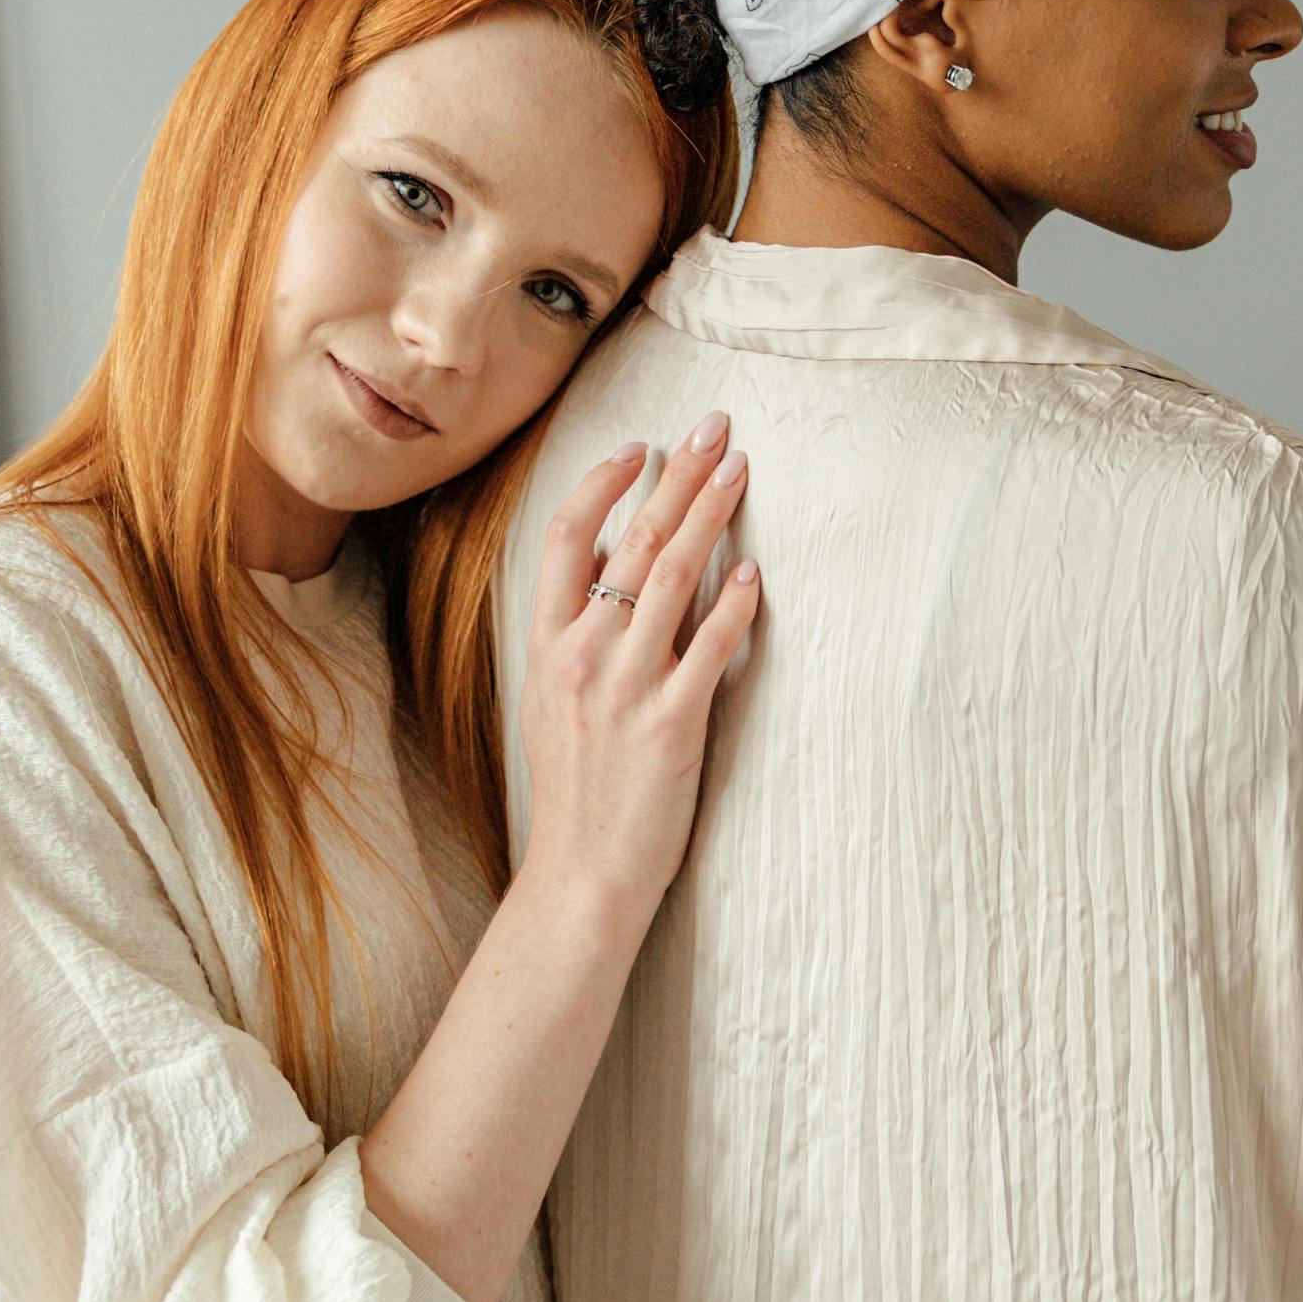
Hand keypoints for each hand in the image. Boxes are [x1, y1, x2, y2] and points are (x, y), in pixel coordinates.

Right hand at [518, 415, 763, 914]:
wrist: (582, 874)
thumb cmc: (576, 790)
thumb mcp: (552, 701)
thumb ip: (573, 633)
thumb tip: (604, 562)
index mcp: (546, 646)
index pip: (563, 539)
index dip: (601, 485)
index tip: (639, 447)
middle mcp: (582, 656)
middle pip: (630, 542)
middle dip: (676, 477)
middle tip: (713, 428)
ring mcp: (626, 688)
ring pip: (672, 577)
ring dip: (710, 515)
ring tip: (739, 469)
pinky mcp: (671, 723)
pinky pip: (710, 648)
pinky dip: (734, 605)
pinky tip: (755, 572)